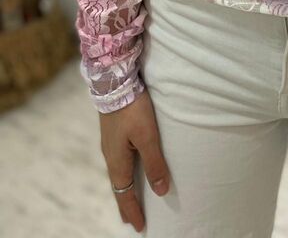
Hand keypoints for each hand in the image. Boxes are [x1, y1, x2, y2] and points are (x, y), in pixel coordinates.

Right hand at [99, 87, 169, 232]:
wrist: (114, 81)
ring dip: (124, 189)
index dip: (133, 211)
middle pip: (118, 186)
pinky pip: (118, 161)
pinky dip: (124, 174)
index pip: (124, 194)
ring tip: (130, 198)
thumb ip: (155, 163)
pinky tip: (129, 168)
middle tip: (132, 219)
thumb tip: (160, 191)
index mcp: (117, 161)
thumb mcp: (148, 136)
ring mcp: (110, 144)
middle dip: (126, 204)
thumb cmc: (132, 109)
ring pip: (118, 173)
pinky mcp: (113, 133)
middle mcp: (110, 156)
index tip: (140, 227)